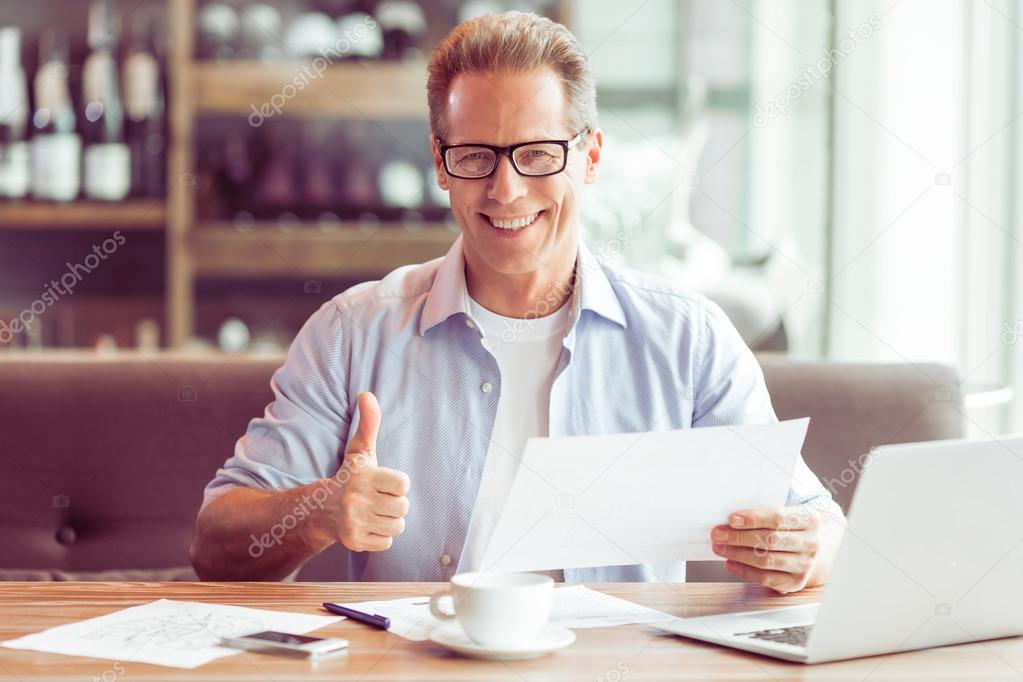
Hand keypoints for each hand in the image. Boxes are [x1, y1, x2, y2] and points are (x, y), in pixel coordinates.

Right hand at [322, 391, 409, 551]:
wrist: (321, 509)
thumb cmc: (350, 477)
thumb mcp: (360, 450)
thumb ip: (369, 423)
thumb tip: (366, 394)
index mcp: (363, 476)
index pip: (403, 484)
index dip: (397, 483)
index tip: (383, 482)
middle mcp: (356, 500)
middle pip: (403, 507)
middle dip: (394, 503)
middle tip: (378, 499)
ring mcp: (354, 522)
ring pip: (397, 526)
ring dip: (389, 520)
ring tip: (374, 512)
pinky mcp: (354, 542)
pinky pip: (387, 542)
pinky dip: (380, 535)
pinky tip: (368, 525)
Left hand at [710, 505, 838, 593]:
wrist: (809, 547)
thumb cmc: (790, 526)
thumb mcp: (785, 512)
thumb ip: (763, 513)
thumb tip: (731, 520)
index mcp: (809, 519)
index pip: (778, 518)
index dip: (753, 519)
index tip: (731, 519)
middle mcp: (811, 543)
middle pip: (770, 540)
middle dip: (739, 537)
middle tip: (718, 534)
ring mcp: (805, 565)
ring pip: (766, 560)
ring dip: (738, 554)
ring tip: (720, 547)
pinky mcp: (795, 582)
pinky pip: (766, 578)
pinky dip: (744, 571)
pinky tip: (730, 563)